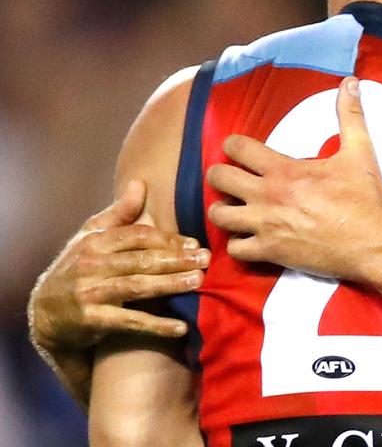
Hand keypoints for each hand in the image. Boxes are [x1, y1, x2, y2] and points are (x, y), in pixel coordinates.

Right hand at [28, 180, 208, 352]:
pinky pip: (130, 322)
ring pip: (137, 286)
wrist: (45, 312)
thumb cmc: (77, 268)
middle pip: (141, 260)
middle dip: (176, 259)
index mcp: (95, 242)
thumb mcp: (90, 237)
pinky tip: (181, 327)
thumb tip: (139, 183)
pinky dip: (156, 325)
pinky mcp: (92, 320)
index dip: (168, 239)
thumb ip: (119, 213)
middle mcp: (91, 266)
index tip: (194, 244)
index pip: (138, 236)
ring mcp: (91, 293)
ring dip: (170, 284)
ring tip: (198, 282)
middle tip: (206, 259)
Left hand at [207, 77, 381, 280]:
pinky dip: (237, 243)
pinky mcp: (271, 252)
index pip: (237, 148)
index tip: (240, 149)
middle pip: (219, 178)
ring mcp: (266, 226)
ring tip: (234, 208)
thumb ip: (350, 115)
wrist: (374, 242)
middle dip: (220, 175)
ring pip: (219, 215)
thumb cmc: (366, 199)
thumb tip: (351, 82)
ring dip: (223, 209)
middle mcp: (268, 196)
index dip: (233, 145)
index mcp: (285, 170)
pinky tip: (248, 238)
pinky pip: (235, 249)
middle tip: (232, 177)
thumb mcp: (360, 152)